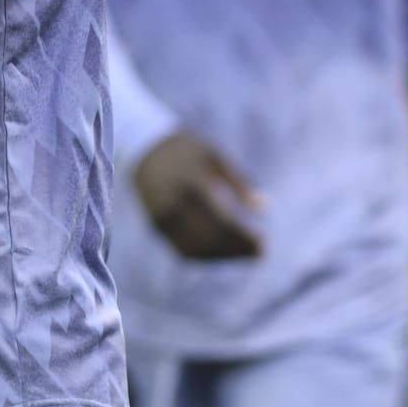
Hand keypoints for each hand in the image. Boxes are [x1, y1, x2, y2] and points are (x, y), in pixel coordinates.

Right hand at [134, 130, 262, 259]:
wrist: (144, 150)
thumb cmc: (187, 151)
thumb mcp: (215, 156)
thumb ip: (239, 182)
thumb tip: (264, 209)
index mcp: (191, 185)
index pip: (222, 222)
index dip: (243, 238)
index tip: (263, 243)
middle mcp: (174, 205)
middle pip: (211, 239)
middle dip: (238, 250)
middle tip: (260, 253)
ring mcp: (163, 219)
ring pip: (197, 250)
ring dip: (224, 256)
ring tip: (245, 254)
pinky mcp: (157, 227)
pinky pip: (183, 250)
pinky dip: (206, 255)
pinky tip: (224, 252)